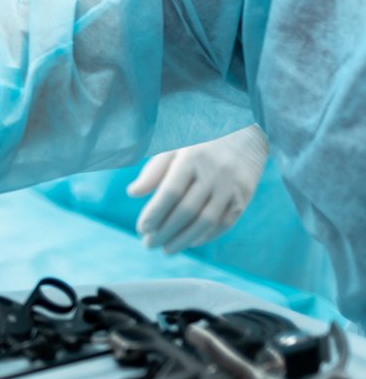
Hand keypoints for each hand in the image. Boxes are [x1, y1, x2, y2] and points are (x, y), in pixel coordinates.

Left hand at [127, 127, 269, 254]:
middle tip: (149, 244)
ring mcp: (231, 186)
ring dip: (184, 239)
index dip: (155, 213)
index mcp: (191, 157)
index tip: (141, 229)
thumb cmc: (199, 137)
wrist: (245, 129)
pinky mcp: (245, 196)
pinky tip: (190, 242)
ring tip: (166, 249)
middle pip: (187, 211)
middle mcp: (213, 172)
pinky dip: (207, 235)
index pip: (170, 192)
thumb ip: (154, 169)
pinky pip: (226, 222)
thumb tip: (133, 193)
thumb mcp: (174, 144)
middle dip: (165, 231)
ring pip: (206, 221)